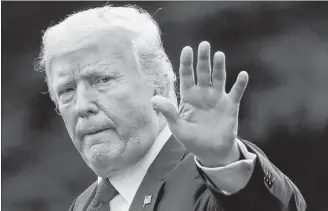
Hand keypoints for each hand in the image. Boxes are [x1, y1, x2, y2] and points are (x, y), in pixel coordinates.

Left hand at [151, 41, 248, 166]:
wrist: (211, 152)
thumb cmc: (192, 139)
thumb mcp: (178, 127)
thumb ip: (169, 112)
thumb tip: (153, 98)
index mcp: (189, 96)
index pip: (186, 75)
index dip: (186, 63)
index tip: (187, 49)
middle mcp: (203, 93)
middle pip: (203, 72)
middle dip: (203, 59)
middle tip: (204, 45)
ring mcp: (218, 98)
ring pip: (219, 78)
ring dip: (219, 67)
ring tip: (219, 55)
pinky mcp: (231, 105)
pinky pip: (236, 92)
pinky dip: (240, 84)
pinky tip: (243, 75)